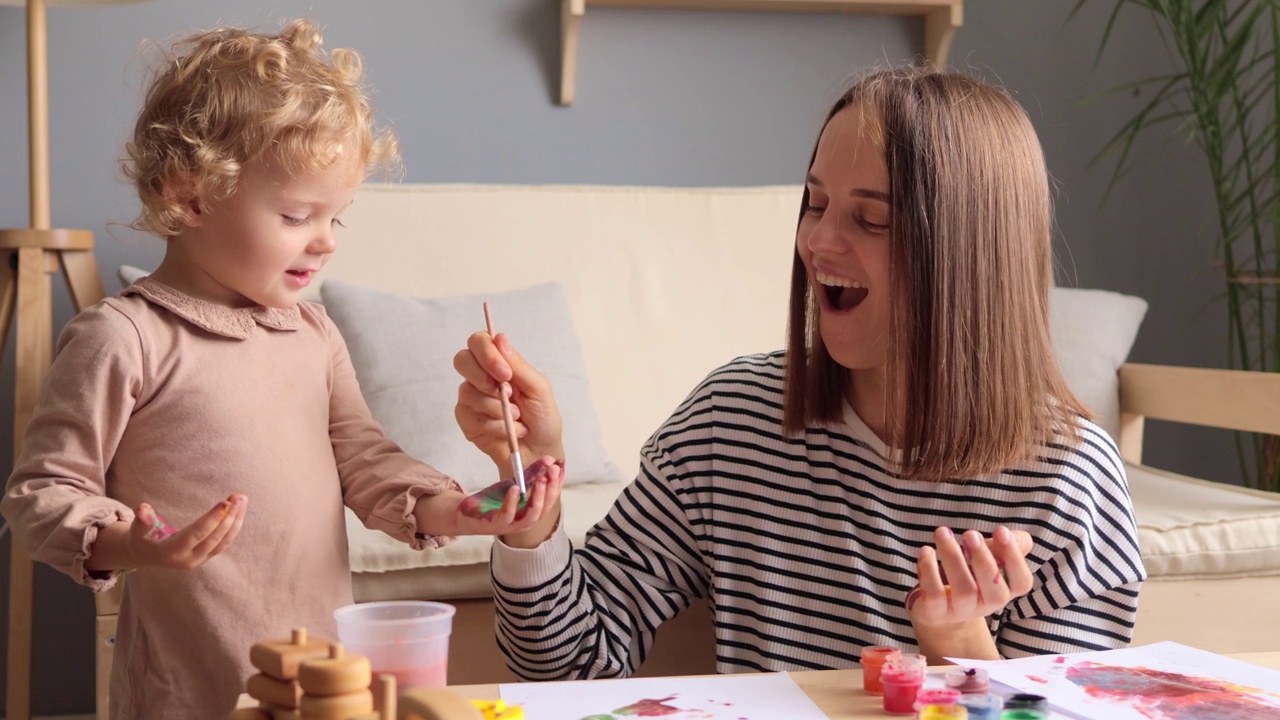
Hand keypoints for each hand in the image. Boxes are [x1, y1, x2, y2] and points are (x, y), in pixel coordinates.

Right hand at [125, 495, 247, 570]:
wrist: (145, 556)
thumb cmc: (141, 539)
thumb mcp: (137, 531)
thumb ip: (142, 520)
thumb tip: (142, 508)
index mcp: (172, 552)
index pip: (197, 534)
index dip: (212, 519)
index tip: (226, 502)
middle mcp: (189, 559)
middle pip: (214, 538)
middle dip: (229, 517)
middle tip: (239, 497)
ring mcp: (200, 560)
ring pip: (223, 542)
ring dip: (235, 521)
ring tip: (243, 500)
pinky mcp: (206, 557)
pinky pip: (224, 543)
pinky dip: (233, 527)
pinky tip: (239, 512)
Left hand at [419, 458, 564, 539]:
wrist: (466, 513)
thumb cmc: (493, 501)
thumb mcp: (515, 483)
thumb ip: (531, 473)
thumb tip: (550, 459)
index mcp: (532, 512)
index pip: (551, 498)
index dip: (558, 482)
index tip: (560, 465)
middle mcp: (525, 521)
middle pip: (545, 507)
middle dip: (551, 488)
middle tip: (552, 470)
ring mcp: (511, 525)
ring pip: (531, 515)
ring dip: (538, 496)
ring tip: (540, 479)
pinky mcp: (496, 524)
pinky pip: (507, 515)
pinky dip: (512, 502)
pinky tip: (515, 488)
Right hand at [454, 332, 564, 470]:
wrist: (539, 450)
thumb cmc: (542, 417)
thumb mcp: (538, 387)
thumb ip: (518, 364)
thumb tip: (499, 338)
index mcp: (499, 363)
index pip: (479, 342)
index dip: (487, 353)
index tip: (505, 373)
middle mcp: (481, 376)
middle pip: (462, 359)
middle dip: (483, 377)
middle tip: (505, 393)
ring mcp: (470, 398)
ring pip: (468, 391)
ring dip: (497, 408)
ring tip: (516, 418)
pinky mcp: (466, 419)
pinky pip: (470, 415)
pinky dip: (494, 425)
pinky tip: (508, 431)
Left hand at [906, 525, 1033, 629]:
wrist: (938, 609)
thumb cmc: (969, 576)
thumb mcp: (988, 559)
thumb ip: (1004, 545)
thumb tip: (1007, 533)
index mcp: (1004, 590)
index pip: (1022, 583)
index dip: (1014, 558)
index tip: (1000, 530)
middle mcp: (986, 605)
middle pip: (995, 592)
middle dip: (983, 559)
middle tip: (970, 534)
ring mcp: (960, 611)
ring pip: (964, 591)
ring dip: (953, 558)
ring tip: (943, 533)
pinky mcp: (935, 612)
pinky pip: (934, 594)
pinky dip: (929, 570)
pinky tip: (927, 550)